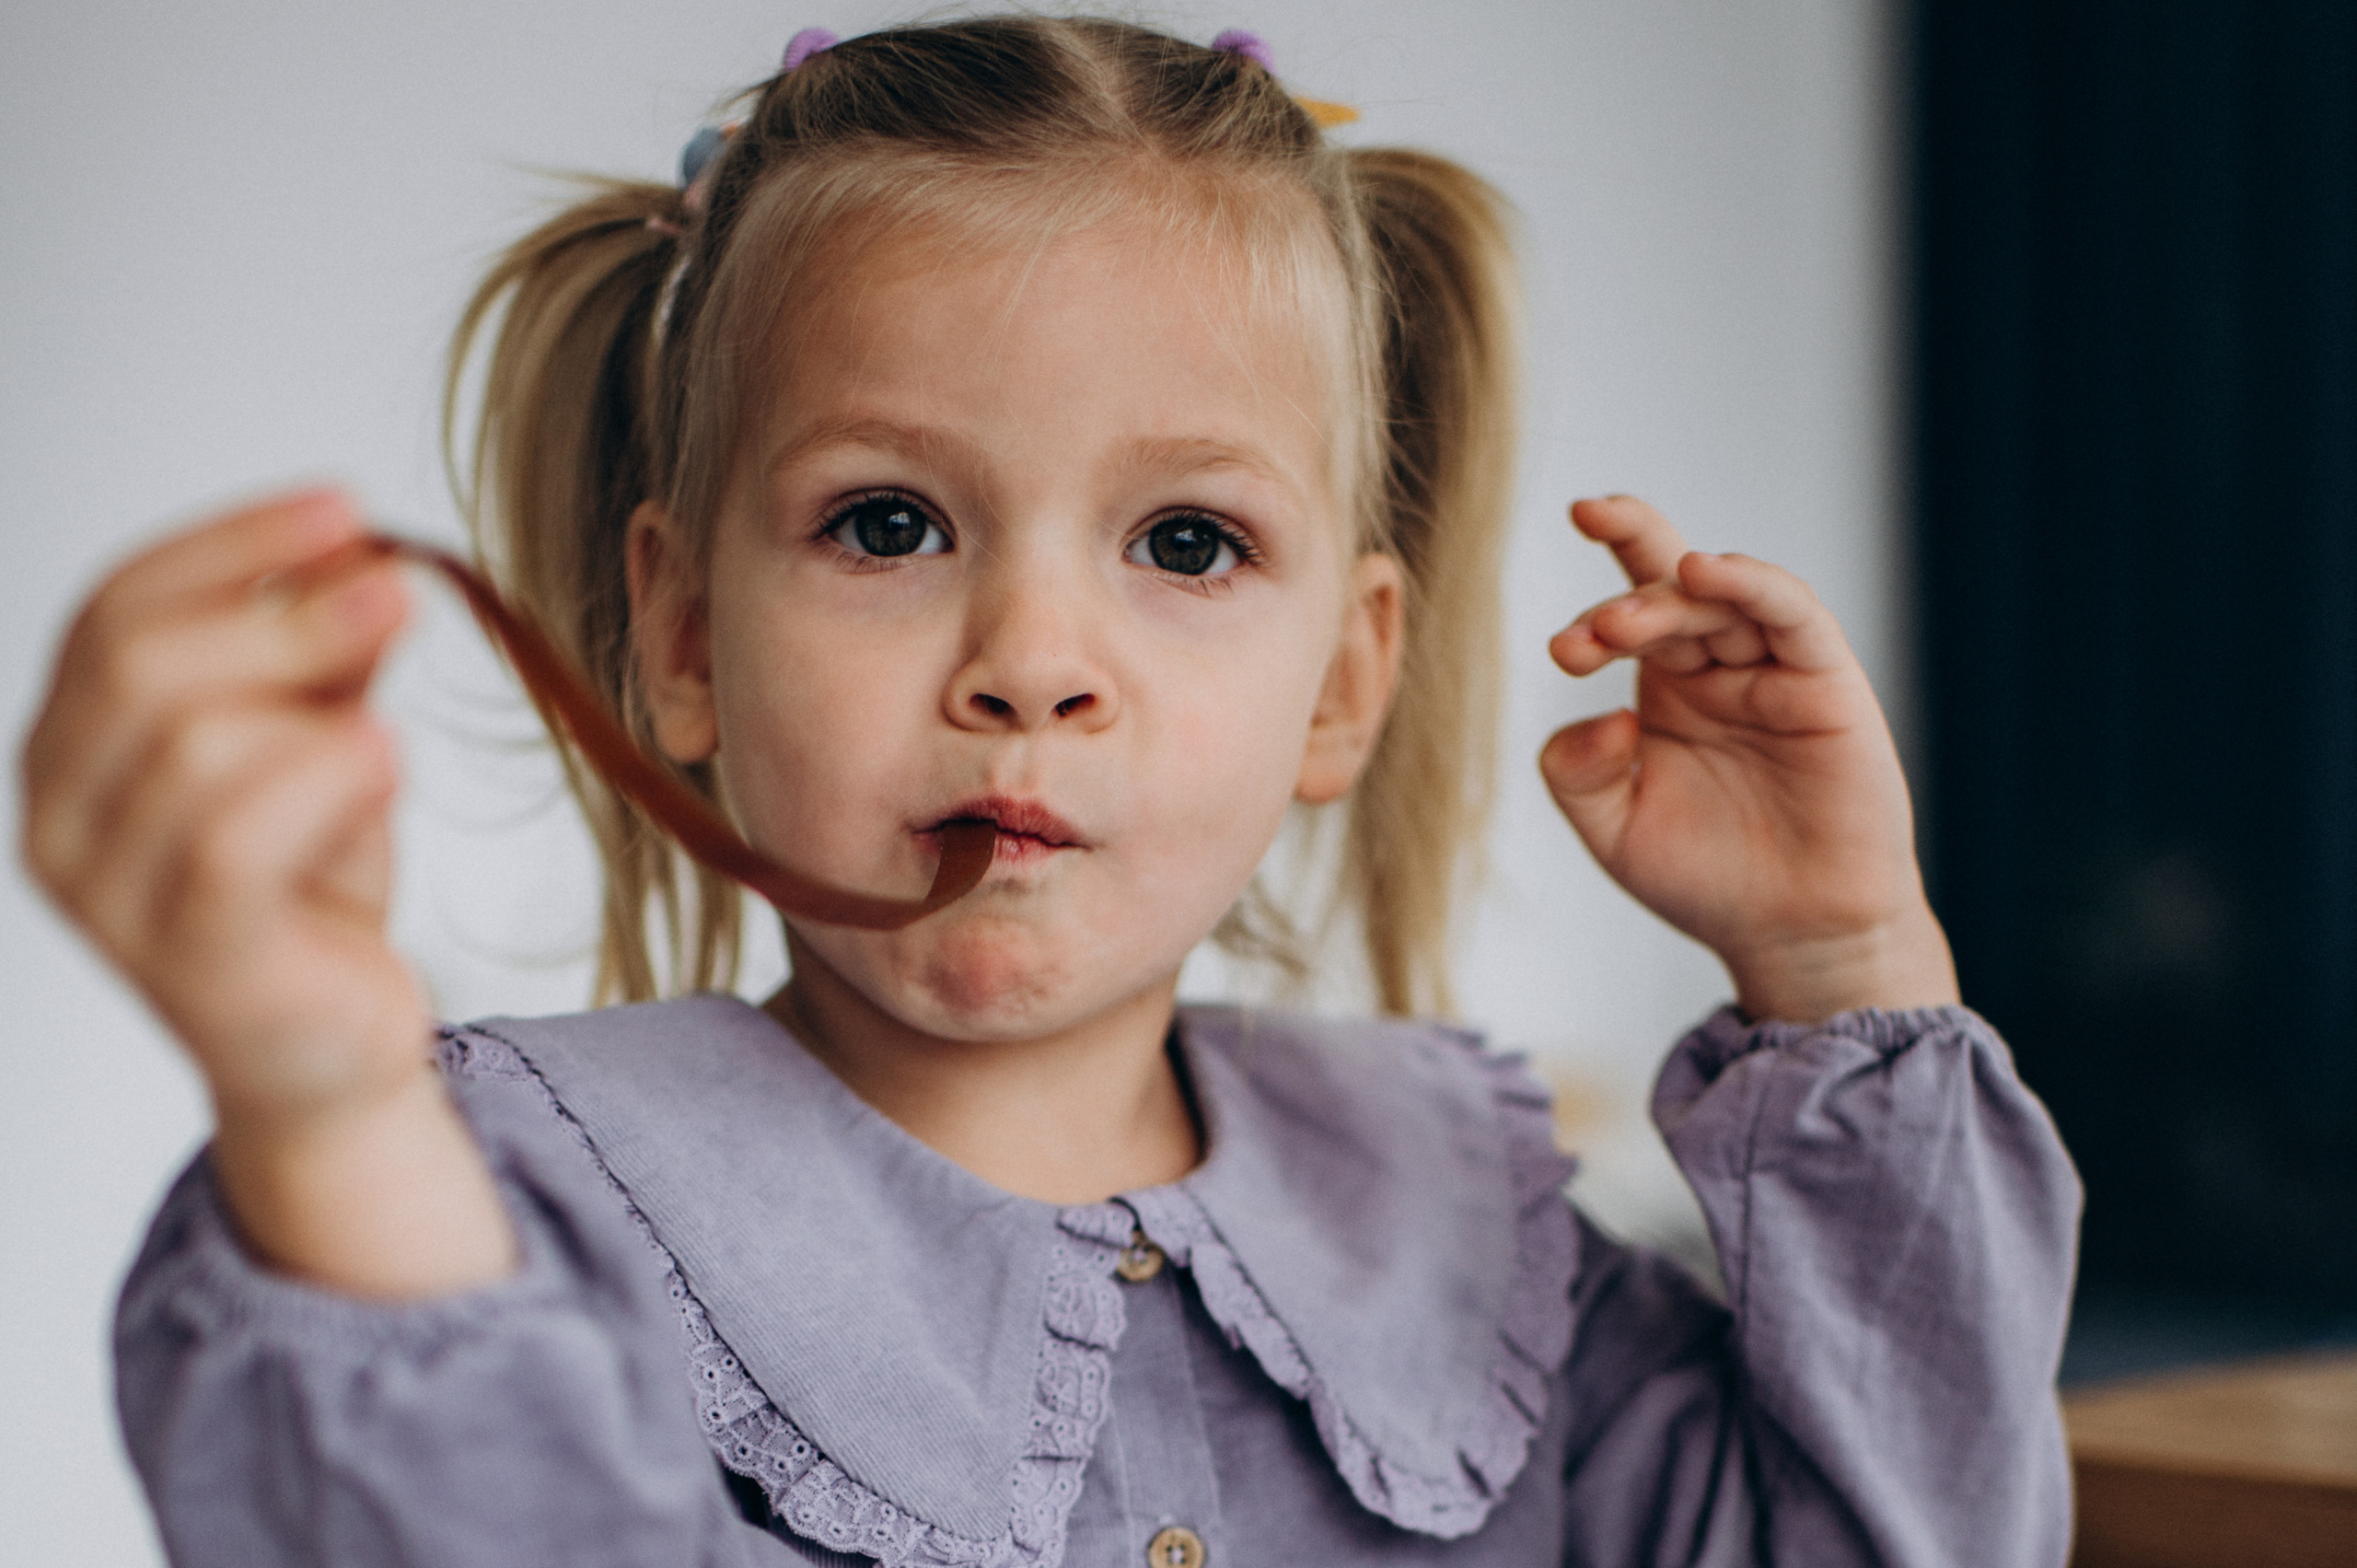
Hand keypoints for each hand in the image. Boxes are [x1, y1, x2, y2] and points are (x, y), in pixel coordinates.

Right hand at [20, 488, 511, 1294]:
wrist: (332, 1044)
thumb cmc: (313, 886)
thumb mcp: (322, 741)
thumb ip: (325, 659)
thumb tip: (366, 562)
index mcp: (71, 741)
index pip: (115, 606)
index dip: (231, 545)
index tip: (344, 506)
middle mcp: (59, 815)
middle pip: (142, 664)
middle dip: (282, 613)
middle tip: (399, 592)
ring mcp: (107, 898)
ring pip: (194, 748)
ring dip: (319, 717)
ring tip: (385, 744)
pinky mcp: (185, 964)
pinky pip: (232, 845)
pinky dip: (321, 784)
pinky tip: (384, 761)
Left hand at [1540, 496, 1957, 1022]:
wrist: (1793, 936)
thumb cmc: (1709, 878)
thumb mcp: (1614, 829)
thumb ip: (1578, 772)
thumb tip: (1601, 715)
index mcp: (1668, 687)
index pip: (1630, 608)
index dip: (1594, 599)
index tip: (1558, 644)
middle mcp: (1719, 666)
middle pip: (1670, 591)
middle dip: (1620, 600)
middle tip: (1579, 644)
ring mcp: (1774, 670)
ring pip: (1724, 599)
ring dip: (1669, 596)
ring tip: (1621, 622)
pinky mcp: (1827, 683)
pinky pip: (1794, 615)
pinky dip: (1753, 584)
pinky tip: (1707, 572)